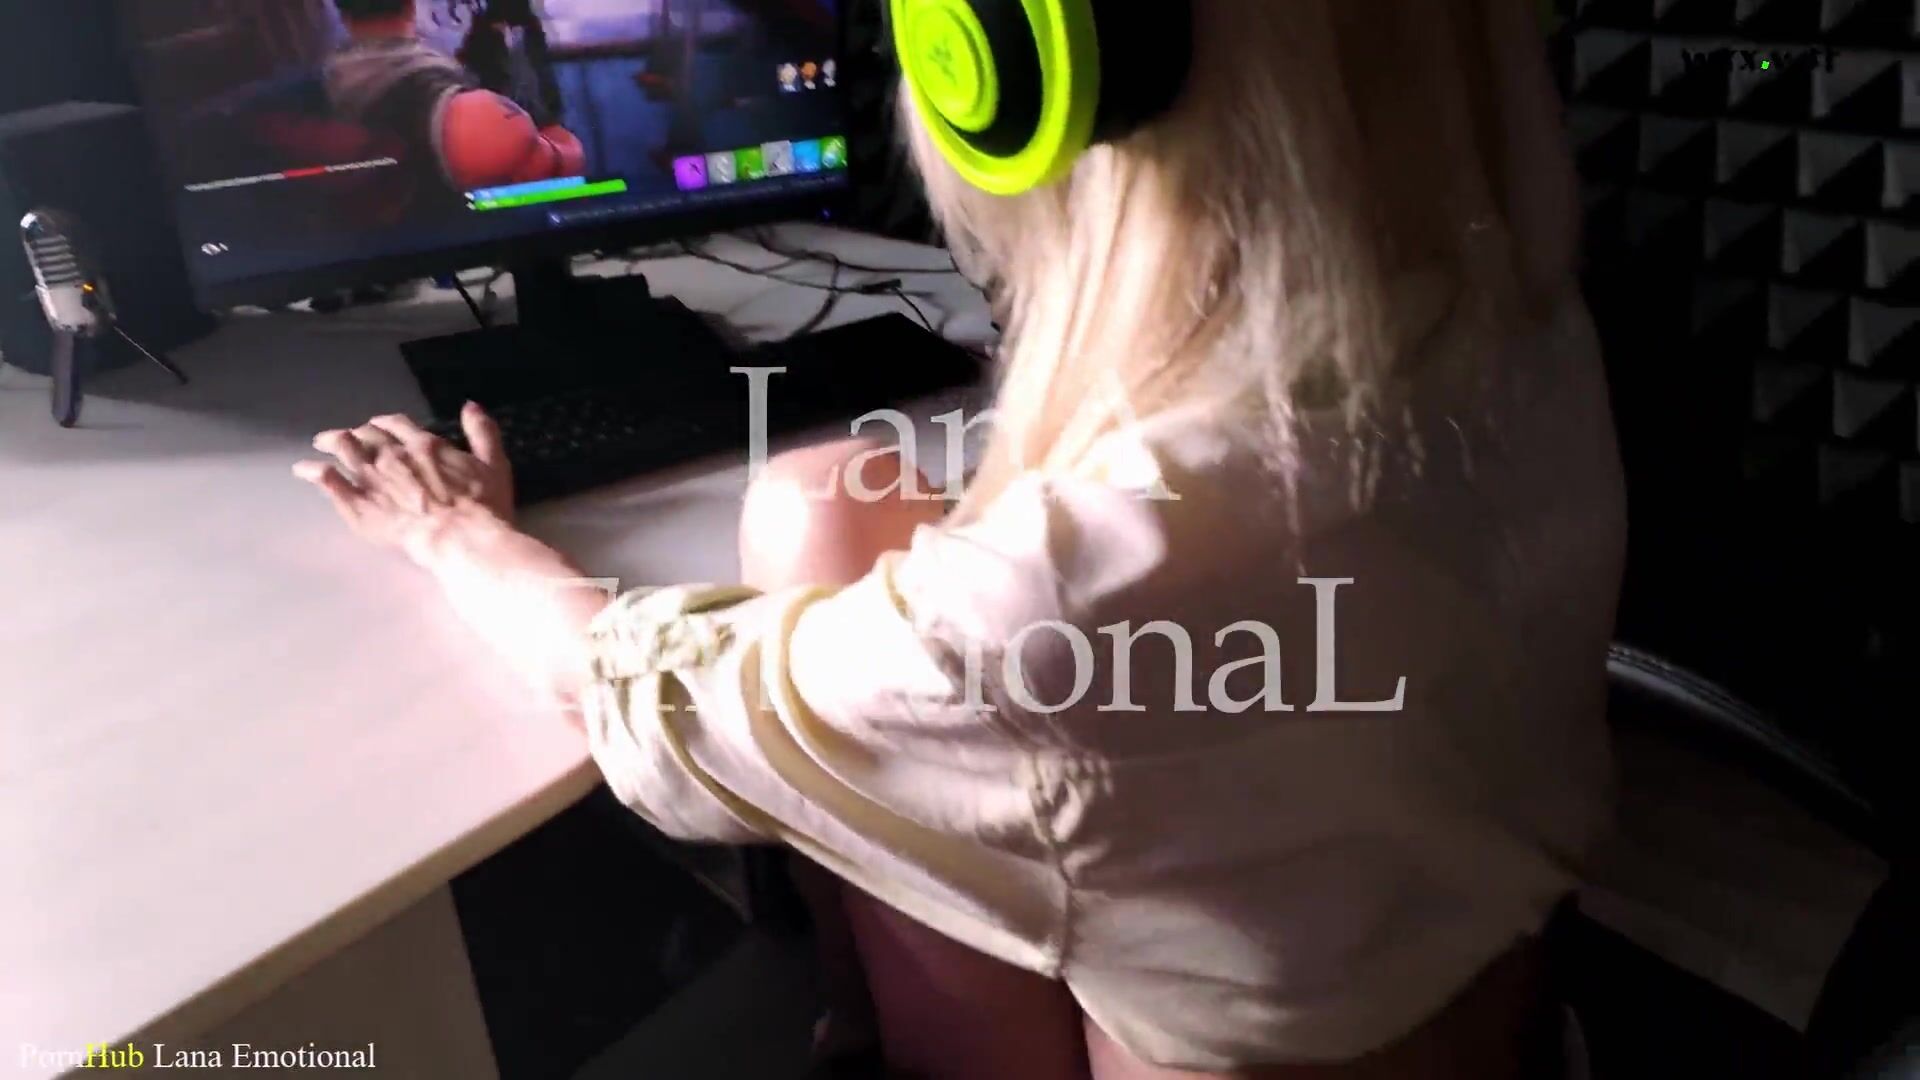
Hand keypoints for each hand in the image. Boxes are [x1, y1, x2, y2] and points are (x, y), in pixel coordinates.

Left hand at [295, 404, 514, 565]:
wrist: (460, 538)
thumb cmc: (483, 507)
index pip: (397, 424)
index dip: (386, 423)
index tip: (379, 426)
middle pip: (367, 434)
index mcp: (425, 445)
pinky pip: (329, 482)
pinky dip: (314, 471)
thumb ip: (483, 433)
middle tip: (348, 436)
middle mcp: (393, 455)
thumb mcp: (495, 465)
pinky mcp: (358, 504)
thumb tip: (471, 407)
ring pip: (344, 450)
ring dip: (331, 442)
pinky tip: (304, 469)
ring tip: (321, 443)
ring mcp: (372, 478)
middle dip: (356, 432)